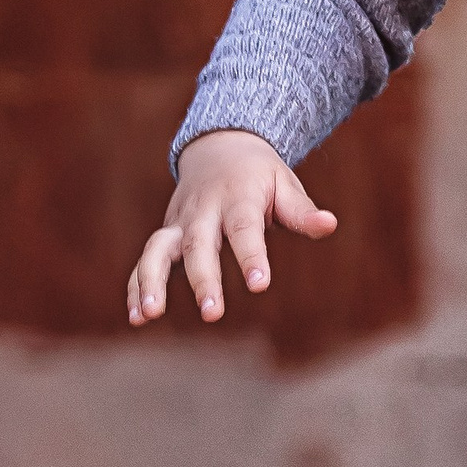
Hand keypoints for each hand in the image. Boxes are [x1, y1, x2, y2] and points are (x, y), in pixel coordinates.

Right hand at [127, 129, 338, 325]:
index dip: (251, 254)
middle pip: (198, 244)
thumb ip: (302, 211)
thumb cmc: (259, 175)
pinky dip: (136, 286)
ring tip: (150, 315)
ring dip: (151, 281)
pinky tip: (137, 318)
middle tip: (211, 313)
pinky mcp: (165, 235)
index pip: (243, 228)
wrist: (218, 147)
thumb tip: (330, 225)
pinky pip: (144, 261)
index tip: (260, 283)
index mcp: (236, 198)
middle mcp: (202, 211)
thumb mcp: (284, 185)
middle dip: (201, 278)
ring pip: (158, 250)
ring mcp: (179, 223)